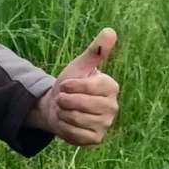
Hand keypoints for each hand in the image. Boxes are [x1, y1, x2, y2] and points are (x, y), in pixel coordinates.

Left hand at [26, 28, 120, 146]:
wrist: (56, 106)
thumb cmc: (70, 84)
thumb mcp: (79, 66)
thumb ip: (95, 51)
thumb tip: (110, 31)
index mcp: (111, 87)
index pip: (89, 87)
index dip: (71, 86)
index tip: (66, 84)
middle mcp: (112, 107)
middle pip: (80, 104)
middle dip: (64, 100)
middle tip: (64, 98)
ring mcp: (105, 124)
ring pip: (76, 119)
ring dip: (63, 113)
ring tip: (65, 109)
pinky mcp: (96, 138)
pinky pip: (75, 133)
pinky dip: (64, 127)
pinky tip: (67, 122)